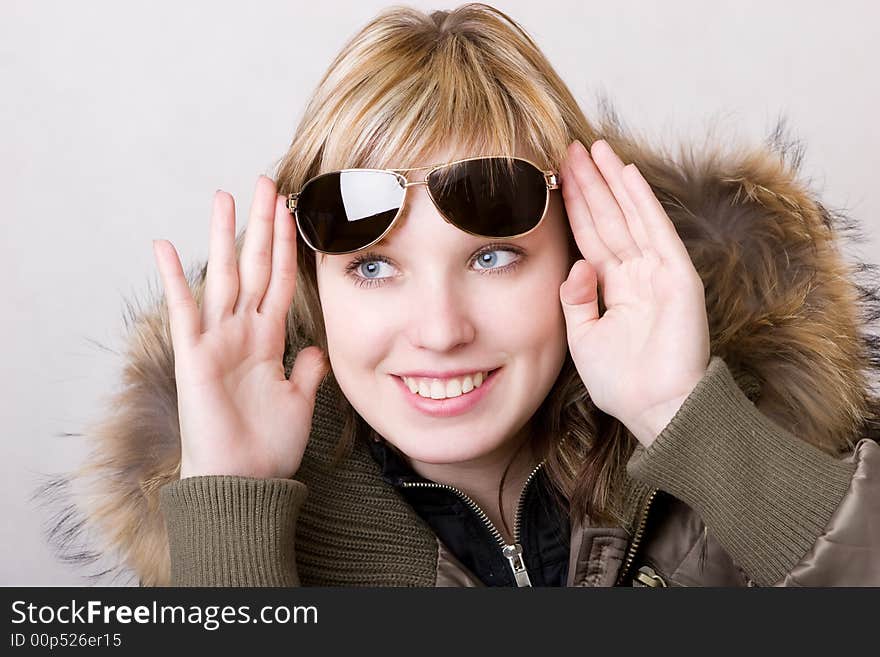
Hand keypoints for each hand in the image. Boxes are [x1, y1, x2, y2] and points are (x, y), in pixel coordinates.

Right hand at [152, 175, 329, 479]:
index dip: (286, 245)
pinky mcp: (195, 355)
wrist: (244, 481)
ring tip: (223, 196)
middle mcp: (243, 331)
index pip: (281, 280)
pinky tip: (165, 245)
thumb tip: (314, 348)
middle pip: (254, 266)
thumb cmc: (268, 446)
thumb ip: (306, 370)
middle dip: (260, 225)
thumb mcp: (299, 401)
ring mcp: (217, 340)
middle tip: (265, 182)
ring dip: (224, 236)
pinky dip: (175, 278)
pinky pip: (184, 309)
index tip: (292, 211)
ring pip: (223, 276)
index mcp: (269, 339)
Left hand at [558, 139, 710, 447]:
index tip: (555, 175)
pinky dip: (641, 202)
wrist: (655, 410)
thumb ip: (575, 299)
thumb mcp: (583, 337)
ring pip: (629, 216)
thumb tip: (576, 265)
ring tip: (594, 148)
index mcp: (614, 287)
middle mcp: (636, 273)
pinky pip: (655, 231)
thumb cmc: (622, 382)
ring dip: (612, 181)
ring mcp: (659, 272)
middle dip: (589, 183)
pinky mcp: (678, 277)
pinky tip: (626, 174)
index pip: (589, 236)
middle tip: (568, 147)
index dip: (574, 205)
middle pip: (607, 218)